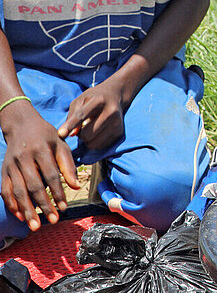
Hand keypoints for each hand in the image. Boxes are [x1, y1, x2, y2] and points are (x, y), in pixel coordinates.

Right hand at [1, 103, 78, 230]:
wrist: (21, 125)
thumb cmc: (45, 136)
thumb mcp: (60, 144)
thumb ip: (68, 164)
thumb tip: (76, 186)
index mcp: (41, 149)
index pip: (51, 174)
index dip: (58, 192)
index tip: (65, 207)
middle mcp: (24, 158)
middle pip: (34, 185)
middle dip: (43, 205)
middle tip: (53, 220)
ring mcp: (11, 165)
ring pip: (18, 191)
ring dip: (27, 210)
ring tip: (35, 225)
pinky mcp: (3, 171)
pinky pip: (5, 191)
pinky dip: (12, 205)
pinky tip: (21, 216)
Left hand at [58, 76, 128, 151]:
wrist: (116, 94)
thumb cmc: (94, 98)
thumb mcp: (80, 100)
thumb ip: (72, 116)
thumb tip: (70, 135)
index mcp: (99, 100)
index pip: (82, 115)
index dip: (71, 125)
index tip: (61, 134)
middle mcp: (111, 111)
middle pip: (87, 133)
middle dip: (80, 134)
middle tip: (82, 127)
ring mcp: (117, 122)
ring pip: (93, 143)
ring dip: (87, 139)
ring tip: (90, 129)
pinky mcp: (120, 132)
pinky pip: (100, 146)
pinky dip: (94, 142)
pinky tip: (97, 132)